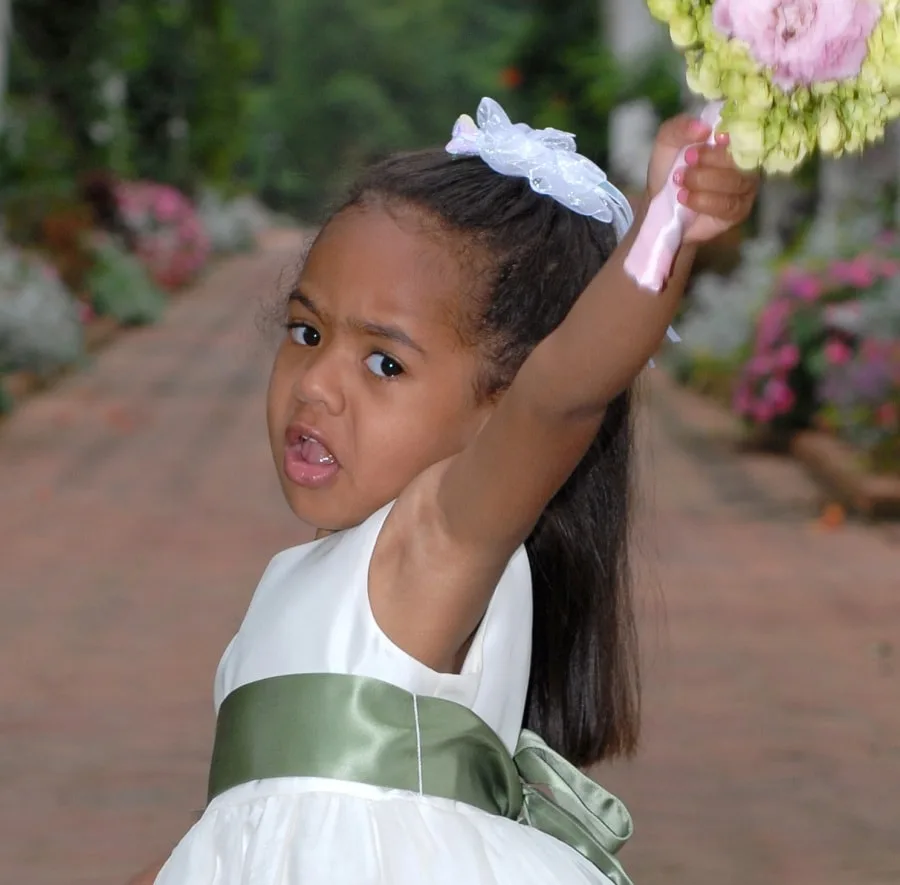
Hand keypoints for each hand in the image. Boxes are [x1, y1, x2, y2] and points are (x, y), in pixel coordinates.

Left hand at [646, 114, 758, 245]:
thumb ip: (679, 128)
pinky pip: (728, 205)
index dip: (733, 133)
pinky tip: (684, 197)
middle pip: (742, 157)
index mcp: (733, 140)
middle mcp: (745, 161)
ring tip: (679, 180)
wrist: (658, 206)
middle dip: (711, 158)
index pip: (746, 132)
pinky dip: (703, 200)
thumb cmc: (669, 170)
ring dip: (702, 180)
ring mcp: (745, 187)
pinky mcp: (737, 211)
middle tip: (687, 160)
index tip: (714, 137)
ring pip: (735, 181)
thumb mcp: (667, 143)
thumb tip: (703, 128)